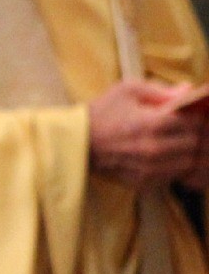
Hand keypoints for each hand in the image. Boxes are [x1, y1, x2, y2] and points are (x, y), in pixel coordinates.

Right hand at [89, 80, 203, 186]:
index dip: (197, 118)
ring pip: (188, 164)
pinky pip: (173, 177)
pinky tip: (165, 156)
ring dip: (188, 153)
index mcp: (153, 124)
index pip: (194, 124)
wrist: (77, 143)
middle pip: (195, 145)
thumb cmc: (101, 113)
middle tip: (187, 129)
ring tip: (178, 143)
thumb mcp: (127, 90)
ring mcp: (150, 169)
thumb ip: (160, 90)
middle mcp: (154, 149)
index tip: (191, 115)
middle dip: (195, 135)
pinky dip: (175, 167)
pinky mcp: (144, 183)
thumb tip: (189, 90)